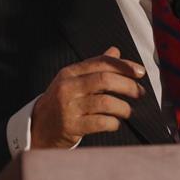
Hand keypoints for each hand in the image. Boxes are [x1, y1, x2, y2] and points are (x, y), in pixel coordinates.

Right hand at [31, 46, 145, 148]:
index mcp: (70, 73)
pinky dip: (113, 123)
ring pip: (105, 102)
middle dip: (128, 86)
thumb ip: (94, 67)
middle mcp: (68, 87)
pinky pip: (100, 122)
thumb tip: (115, 51)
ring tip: (129, 111)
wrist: (38, 128)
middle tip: (140, 93)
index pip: (101, 63)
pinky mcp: (71, 126)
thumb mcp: (73, 80)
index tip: (140, 72)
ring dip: (123, 107)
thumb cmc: (62, 102)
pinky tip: (115, 123)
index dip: (124, 66)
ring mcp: (68, 107)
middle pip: (105, 80)